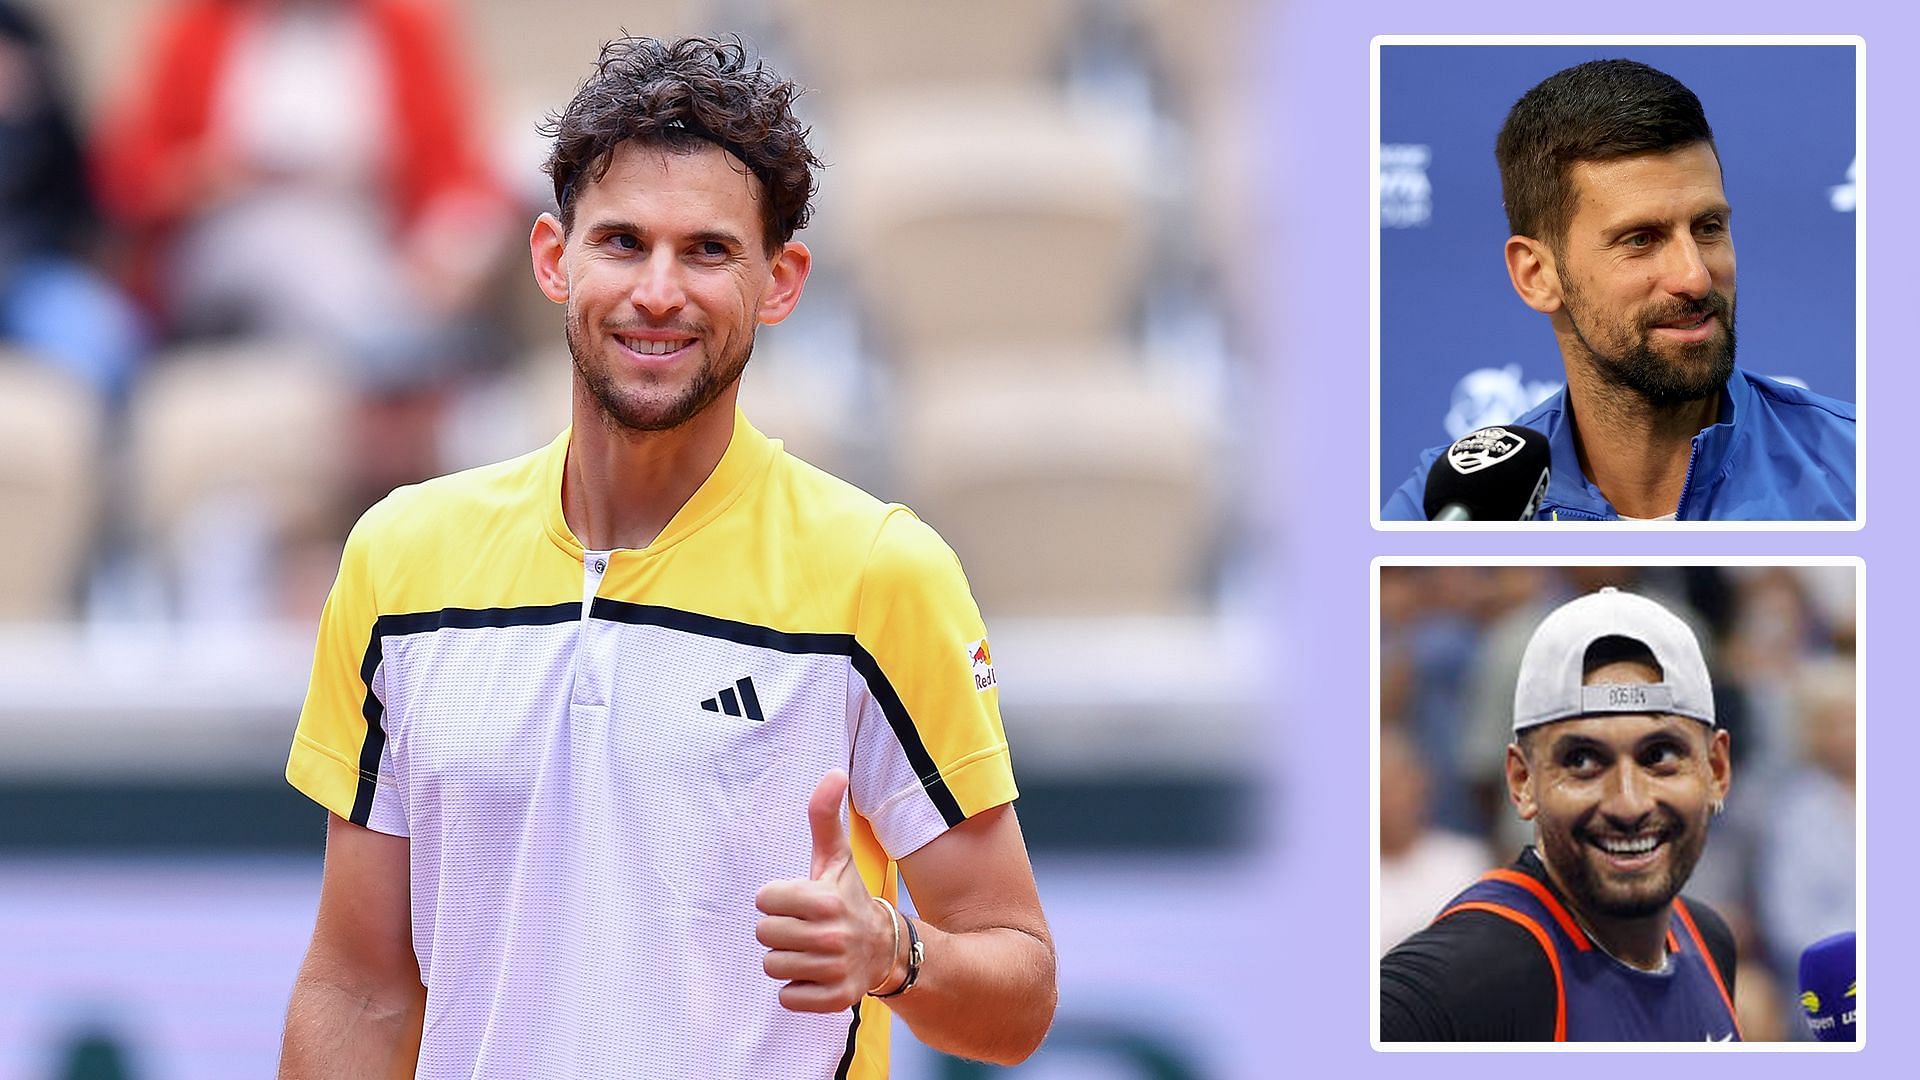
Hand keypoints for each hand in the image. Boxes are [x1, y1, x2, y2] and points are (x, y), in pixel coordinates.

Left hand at [754, 771, 897, 1011]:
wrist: (886, 948)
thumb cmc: (848, 897)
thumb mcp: (835, 858)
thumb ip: (825, 816)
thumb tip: (834, 772)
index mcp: (824, 899)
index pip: (764, 899)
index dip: (777, 898)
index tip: (799, 900)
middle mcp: (831, 936)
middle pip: (764, 934)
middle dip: (780, 929)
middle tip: (804, 927)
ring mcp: (833, 969)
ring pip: (773, 966)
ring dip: (787, 959)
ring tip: (810, 949)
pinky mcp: (834, 999)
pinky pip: (787, 997)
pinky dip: (797, 989)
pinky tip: (815, 973)